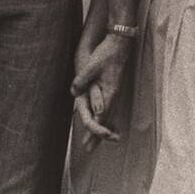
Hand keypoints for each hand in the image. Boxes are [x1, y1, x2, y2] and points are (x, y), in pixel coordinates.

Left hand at [71, 32, 132, 151]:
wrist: (121, 43)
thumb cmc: (107, 54)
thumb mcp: (92, 66)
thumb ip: (82, 80)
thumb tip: (73, 92)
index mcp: (109, 93)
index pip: (101, 117)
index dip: (94, 132)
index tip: (87, 144)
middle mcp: (114, 95)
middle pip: (106, 120)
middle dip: (98, 136)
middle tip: (89, 149)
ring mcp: (116, 92)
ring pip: (109, 114)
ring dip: (102, 128)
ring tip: (98, 139)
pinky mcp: (115, 87)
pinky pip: (110, 107)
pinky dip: (107, 117)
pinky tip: (104, 118)